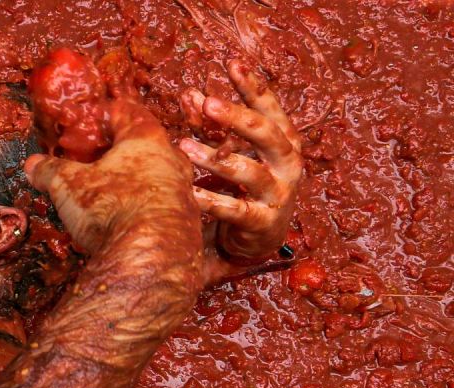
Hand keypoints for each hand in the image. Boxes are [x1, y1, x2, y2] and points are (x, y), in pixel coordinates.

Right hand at [24, 97, 197, 255]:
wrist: (151, 257)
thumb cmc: (110, 207)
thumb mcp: (67, 185)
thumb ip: (49, 171)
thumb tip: (32, 165)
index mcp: (146, 140)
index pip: (125, 112)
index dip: (99, 116)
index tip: (81, 126)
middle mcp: (171, 160)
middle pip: (142, 144)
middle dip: (114, 151)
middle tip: (90, 161)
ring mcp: (182, 192)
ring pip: (154, 175)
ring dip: (129, 180)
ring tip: (103, 193)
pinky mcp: (185, 223)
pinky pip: (160, 205)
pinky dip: (140, 206)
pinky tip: (121, 221)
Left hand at [178, 59, 302, 280]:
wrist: (260, 237)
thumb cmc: (246, 185)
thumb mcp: (234, 150)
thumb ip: (214, 125)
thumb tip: (190, 94)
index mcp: (285, 141)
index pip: (271, 108)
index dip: (253, 86)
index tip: (233, 64)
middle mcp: (288, 164)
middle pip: (266, 135)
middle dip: (237, 117)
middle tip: (207, 103)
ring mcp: (278, 193)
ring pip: (248, 172)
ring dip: (215, 159)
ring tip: (185, 146)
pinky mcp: (262, 221)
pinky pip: (234, 209)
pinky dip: (211, 200)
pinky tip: (188, 192)